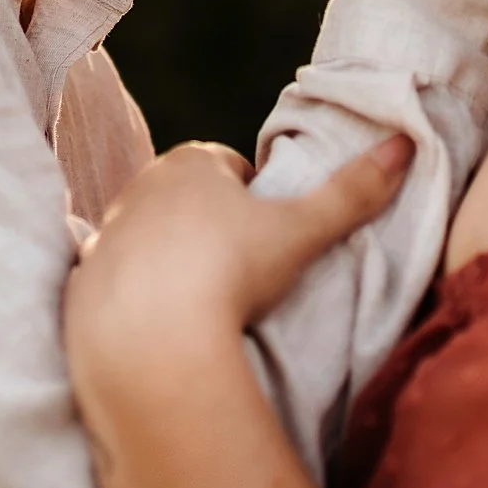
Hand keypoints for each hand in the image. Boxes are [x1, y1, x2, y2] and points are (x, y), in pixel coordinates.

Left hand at [66, 137, 410, 403]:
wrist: (147, 343)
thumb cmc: (228, 273)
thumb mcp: (301, 232)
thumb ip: (352, 193)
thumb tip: (406, 145)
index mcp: (189, 162)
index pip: (230, 169)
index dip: (256, 201)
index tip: (269, 239)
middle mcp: (139, 188)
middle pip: (188, 203)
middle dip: (213, 230)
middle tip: (246, 277)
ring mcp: (106, 236)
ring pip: (152, 242)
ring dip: (175, 265)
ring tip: (209, 309)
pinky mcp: (82, 284)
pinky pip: (119, 286)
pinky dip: (141, 302)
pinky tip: (165, 331)